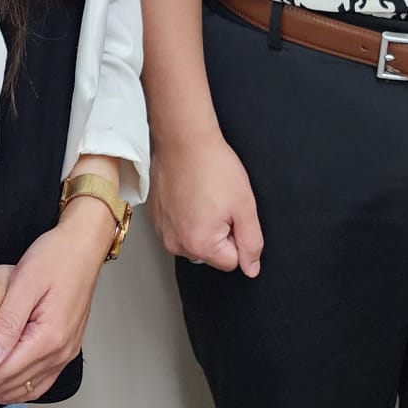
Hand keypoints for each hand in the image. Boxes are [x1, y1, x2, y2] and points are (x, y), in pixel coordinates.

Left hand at [0, 207, 113, 404]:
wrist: (85, 244)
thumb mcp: (26, 281)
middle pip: (5, 389)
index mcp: (50, 338)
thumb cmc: (58, 255)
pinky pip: (33, 384)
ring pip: (17, 392)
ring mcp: (63, 355)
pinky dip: (6, 388)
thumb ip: (7, 323)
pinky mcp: (62, 350)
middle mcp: (59, 353)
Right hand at [148, 127, 262, 275]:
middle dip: (220, 232)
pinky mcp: (156, 218)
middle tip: (219, 201)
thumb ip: (251, 242)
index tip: (231, 211)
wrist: (184, 139)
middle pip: (211, 253)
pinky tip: (191, 192)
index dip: (238, 235)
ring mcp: (163, 231)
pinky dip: (187, 214)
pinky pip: (179, 226)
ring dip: (202, 223)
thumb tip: (252, 268)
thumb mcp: (245, 205)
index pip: (232, 261)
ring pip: (194, 239)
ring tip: (204, 195)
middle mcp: (176, 244)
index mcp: (200, 245)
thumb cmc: (213, 166)